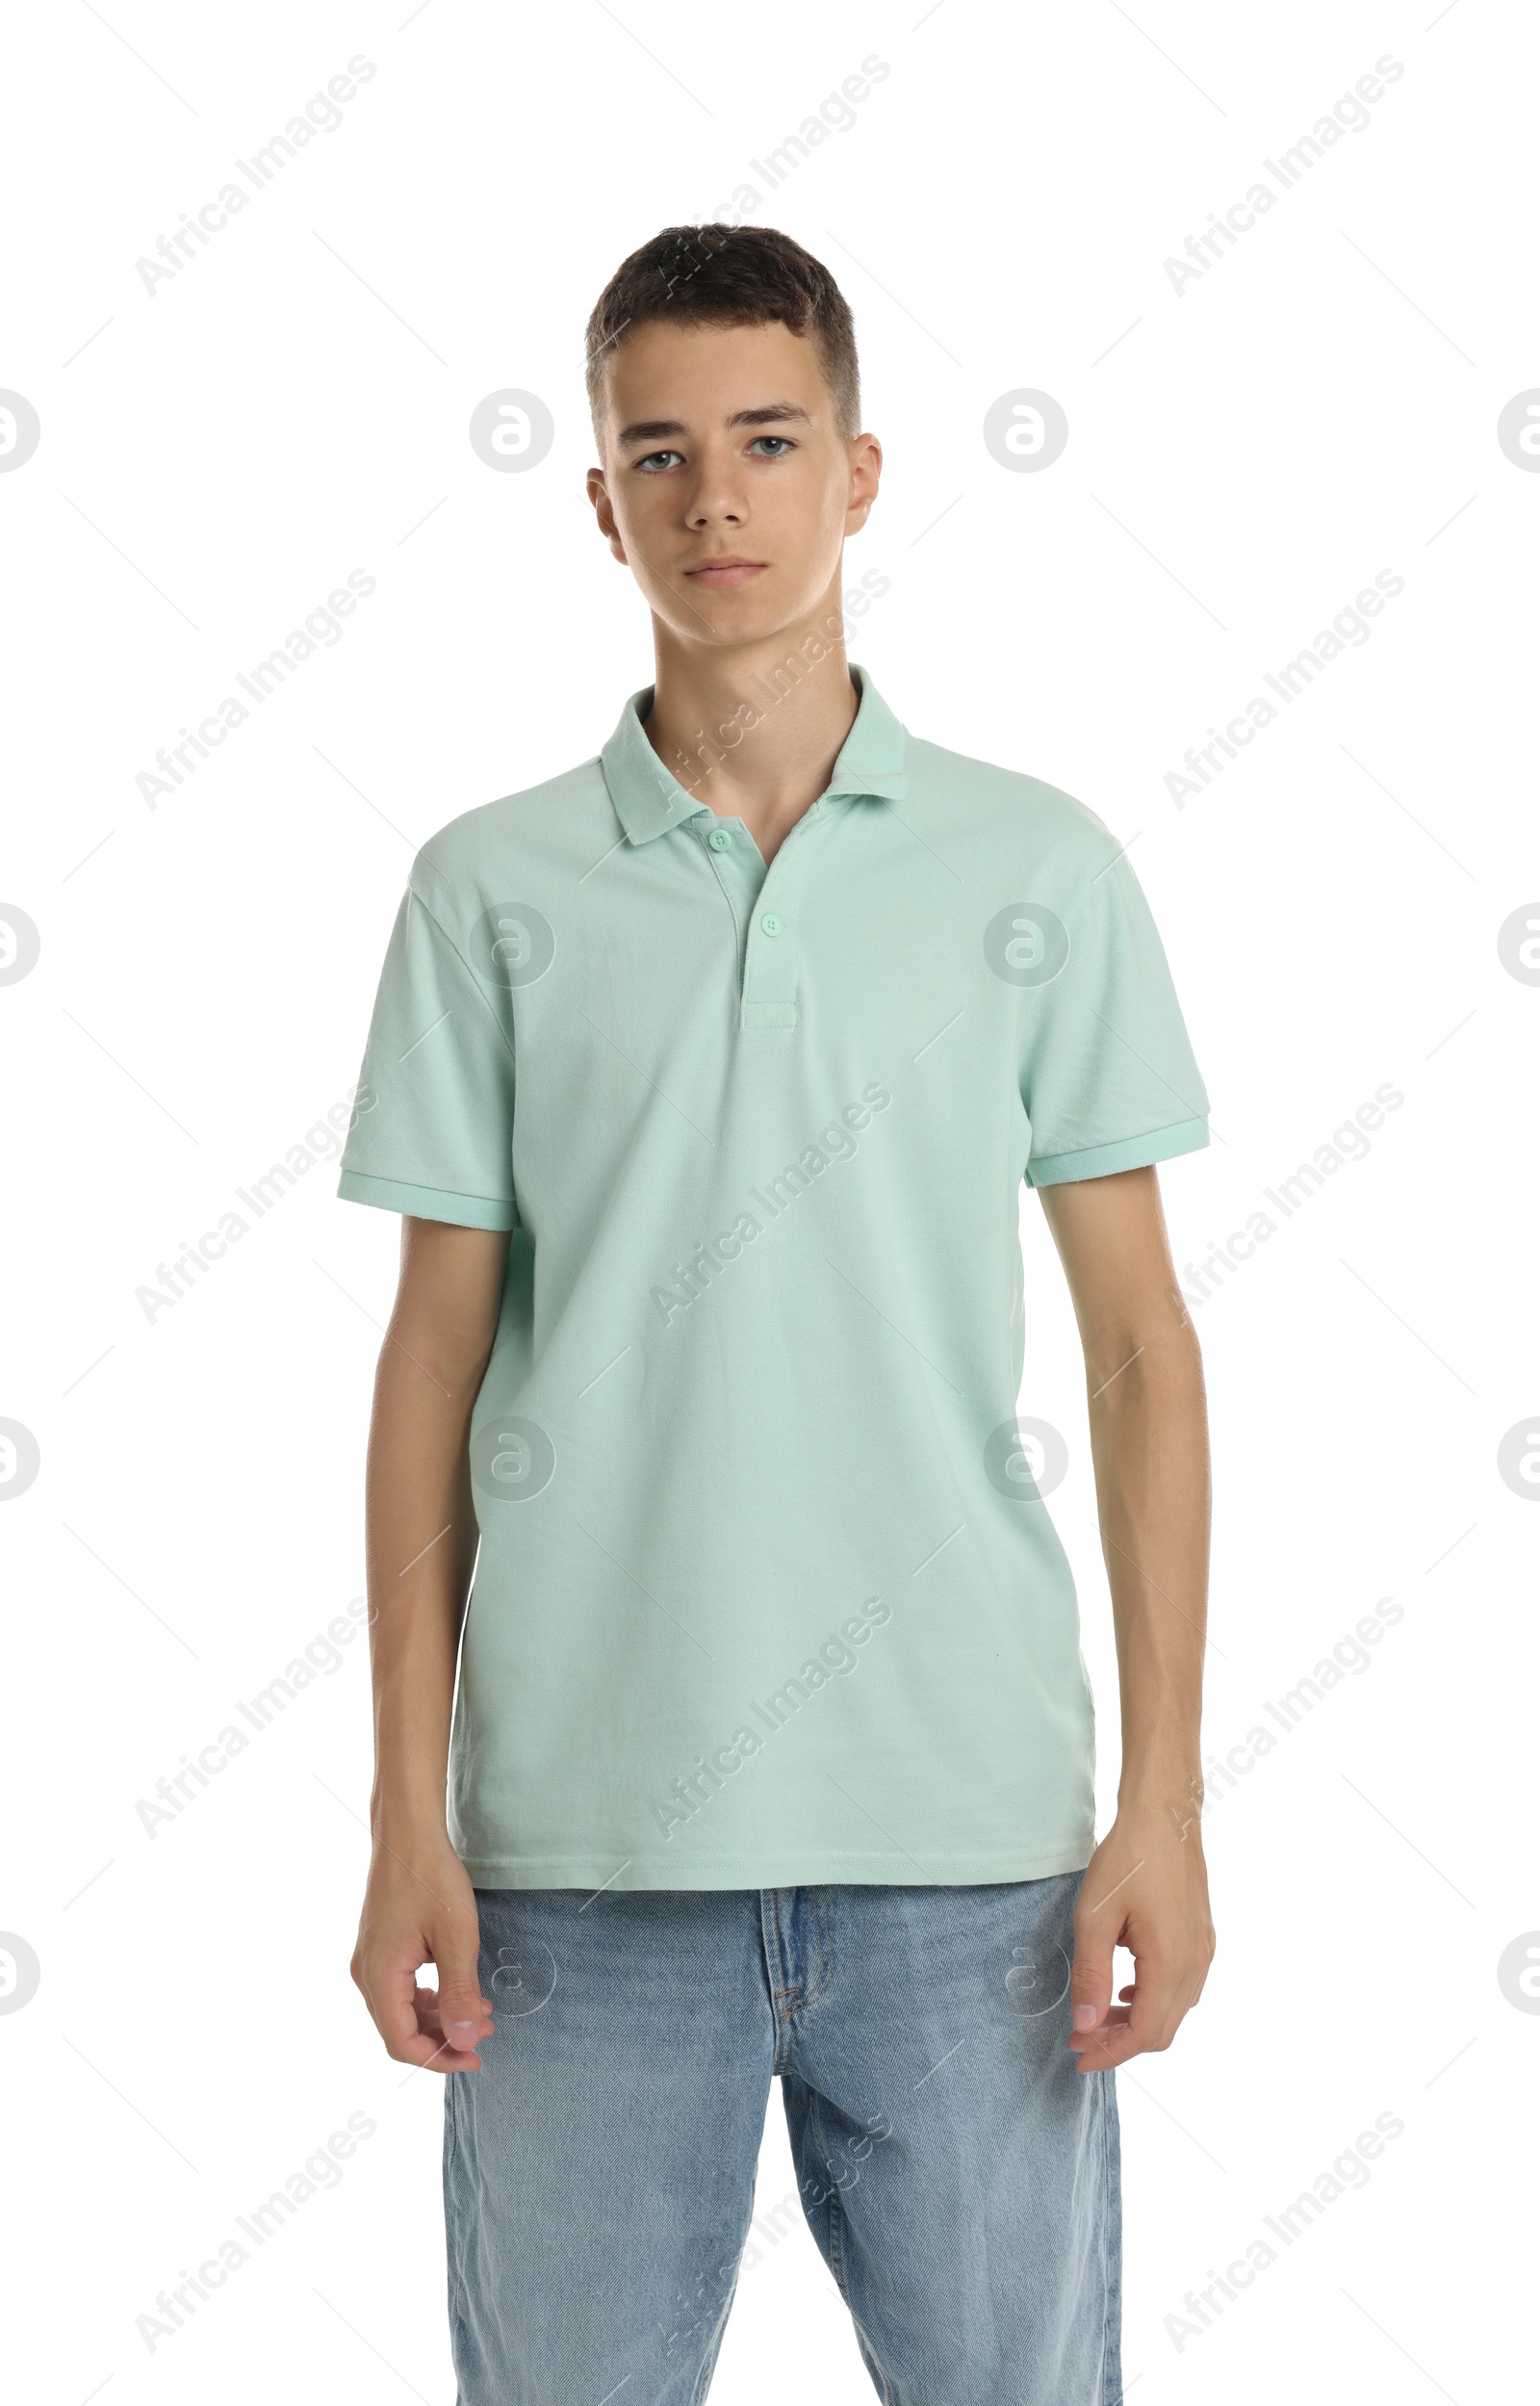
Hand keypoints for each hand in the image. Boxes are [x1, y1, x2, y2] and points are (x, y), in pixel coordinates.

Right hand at [351, 1830, 494, 2071]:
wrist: (408, 1833)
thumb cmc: (432, 1878)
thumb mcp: (456, 1937)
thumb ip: (459, 1993)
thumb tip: (462, 2042)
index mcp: (379, 1976)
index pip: (401, 2042)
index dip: (438, 2058)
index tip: (475, 2057)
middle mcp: (367, 1973)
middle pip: (400, 2029)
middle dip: (444, 2037)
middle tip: (486, 2029)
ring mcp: (371, 1959)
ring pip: (401, 2009)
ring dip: (439, 2016)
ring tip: (480, 2010)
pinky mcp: (380, 1946)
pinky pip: (401, 1987)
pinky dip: (429, 1996)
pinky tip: (458, 1988)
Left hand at [1066, 1790, 1213, 2072]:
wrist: (1165, 1814)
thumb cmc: (1127, 1859)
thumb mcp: (1095, 1917)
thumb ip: (1091, 1975)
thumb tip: (1087, 2024)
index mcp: (1170, 1963)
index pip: (1145, 2033)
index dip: (1111, 2052)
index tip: (1080, 2056)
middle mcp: (1195, 1964)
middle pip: (1162, 2029)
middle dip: (1120, 2041)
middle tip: (1081, 2037)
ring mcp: (1203, 1950)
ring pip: (1174, 2009)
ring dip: (1136, 2021)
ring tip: (1097, 2014)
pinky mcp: (1202, 1937)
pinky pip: (1182, 1987)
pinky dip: (1153, 1999)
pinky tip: (1126, 1988)